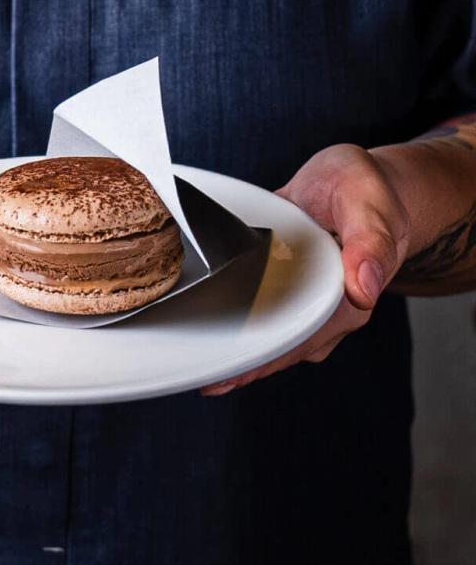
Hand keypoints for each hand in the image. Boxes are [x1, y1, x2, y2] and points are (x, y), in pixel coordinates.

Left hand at [202, 144, 410, 395]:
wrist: (359, 183)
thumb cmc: (366, 192)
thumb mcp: (368, 203)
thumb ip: (369, 241)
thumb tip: (363, 287)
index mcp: (345, 302)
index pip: (298, 342)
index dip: (262, 363)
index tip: (227, 379)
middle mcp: (323, 312)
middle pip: (277, 349)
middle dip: (240, 368)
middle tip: (199, 381)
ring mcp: (303, 303)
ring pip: (265, 335)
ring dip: (234, 349)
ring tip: (195, 367)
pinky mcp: (284, 287)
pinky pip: (256, 309)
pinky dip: (232, 319)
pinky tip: (205, 326)